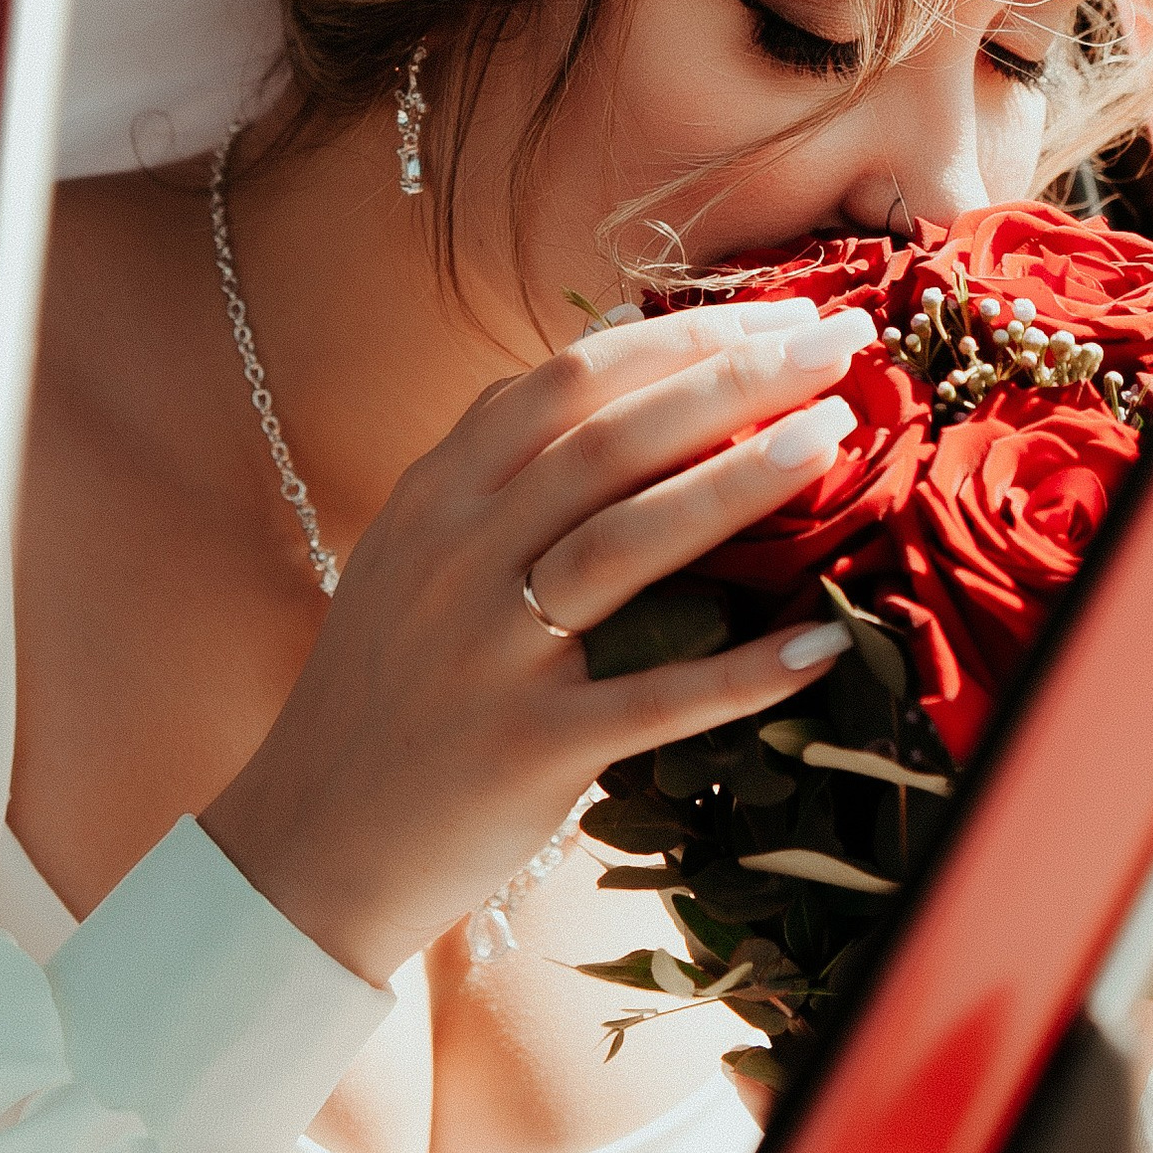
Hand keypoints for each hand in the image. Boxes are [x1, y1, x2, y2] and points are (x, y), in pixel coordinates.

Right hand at [201, 300, 870, 979]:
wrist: (311, 839)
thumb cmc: (391, 684)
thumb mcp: (418, 547)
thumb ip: (503, 455)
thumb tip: (619, 338)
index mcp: (438, 495)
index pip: (569, 380)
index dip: (681, 336)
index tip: (782, 312)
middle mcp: (457, 557)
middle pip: (610, 440)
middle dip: (733, 379)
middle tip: (841, 345)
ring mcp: (488, 652)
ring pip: (625, 543)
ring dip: (737, 482)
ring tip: (833, 439)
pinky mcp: (524, 748)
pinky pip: (651, 700)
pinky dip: (740, 671)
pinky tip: (820, 642)